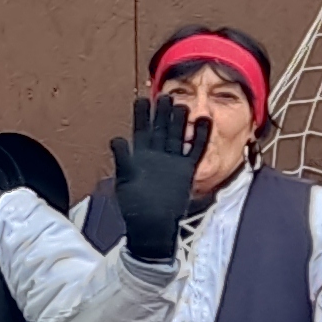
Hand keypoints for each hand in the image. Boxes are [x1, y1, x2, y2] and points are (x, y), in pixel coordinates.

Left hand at [105, 95, 205, 263]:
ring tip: (183, 105)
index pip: (141, 130)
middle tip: (165, 96)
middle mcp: (157, 156)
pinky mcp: (186, 171)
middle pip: (161, 129)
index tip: (141, 100)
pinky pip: (195, 151)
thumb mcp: (124, 180)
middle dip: (162, 113)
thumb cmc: (134, 205)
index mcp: (140, 156)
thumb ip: (122, 158)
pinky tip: (204, 121)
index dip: (141, 115)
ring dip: (180, 121)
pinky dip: (200, 137)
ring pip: (178, 136)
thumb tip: (116, 139)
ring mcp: (172, 162)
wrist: (152, 225)